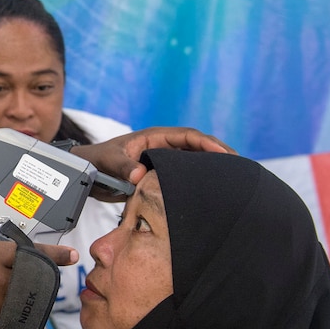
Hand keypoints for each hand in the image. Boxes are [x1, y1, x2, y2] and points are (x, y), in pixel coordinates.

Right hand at [0, 211, 77, 328]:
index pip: (30, 253)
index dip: (53, 255)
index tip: (71, 256)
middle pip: (31, 282)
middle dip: (41, 282)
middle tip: (45, 282)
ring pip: (21, 305)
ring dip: (24, 302)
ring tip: (22, 302)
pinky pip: (5, 324)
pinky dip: (6, 321)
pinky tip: (1, 319)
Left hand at [73, 126, 234, 192]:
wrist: (86, 172)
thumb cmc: (96, 161)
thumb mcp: (108, 162)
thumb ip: (122, 167)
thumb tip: (140, 173)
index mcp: (154, 137)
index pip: (188, 136)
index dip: (208, 143)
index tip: (225, 153)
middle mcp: (162, 147)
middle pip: (198, 147)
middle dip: (220, 154)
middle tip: (242, 167)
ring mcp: (164, 160)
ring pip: (194, 161)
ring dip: (213, 168)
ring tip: (236, 180)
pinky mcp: (161, 174)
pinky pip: (185, 175)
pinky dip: (200, 180)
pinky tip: (213, 192)